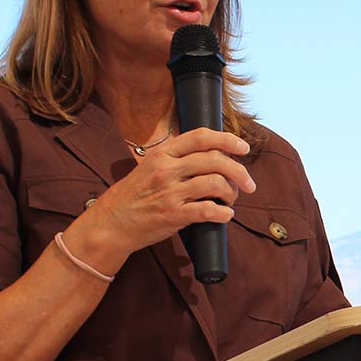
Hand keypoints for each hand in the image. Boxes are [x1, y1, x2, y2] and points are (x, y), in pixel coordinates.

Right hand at [67, 128, 255, 271]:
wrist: (112, 223)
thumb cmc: (134, 196)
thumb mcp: (149, 167)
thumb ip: (176, 159)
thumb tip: (212, 156)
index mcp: (163, 154)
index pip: (201, 137)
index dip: (227, 139)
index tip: (243, 148)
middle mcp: (167, 169)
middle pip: (215, 160)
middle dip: (239, 171)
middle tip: (249, 184)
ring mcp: (170, 192)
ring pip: (216, 184)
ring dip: (232, 193)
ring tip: (231, 200)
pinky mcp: (173, 215)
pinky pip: (208, 211)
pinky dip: (224, 214)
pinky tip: (225, 215)